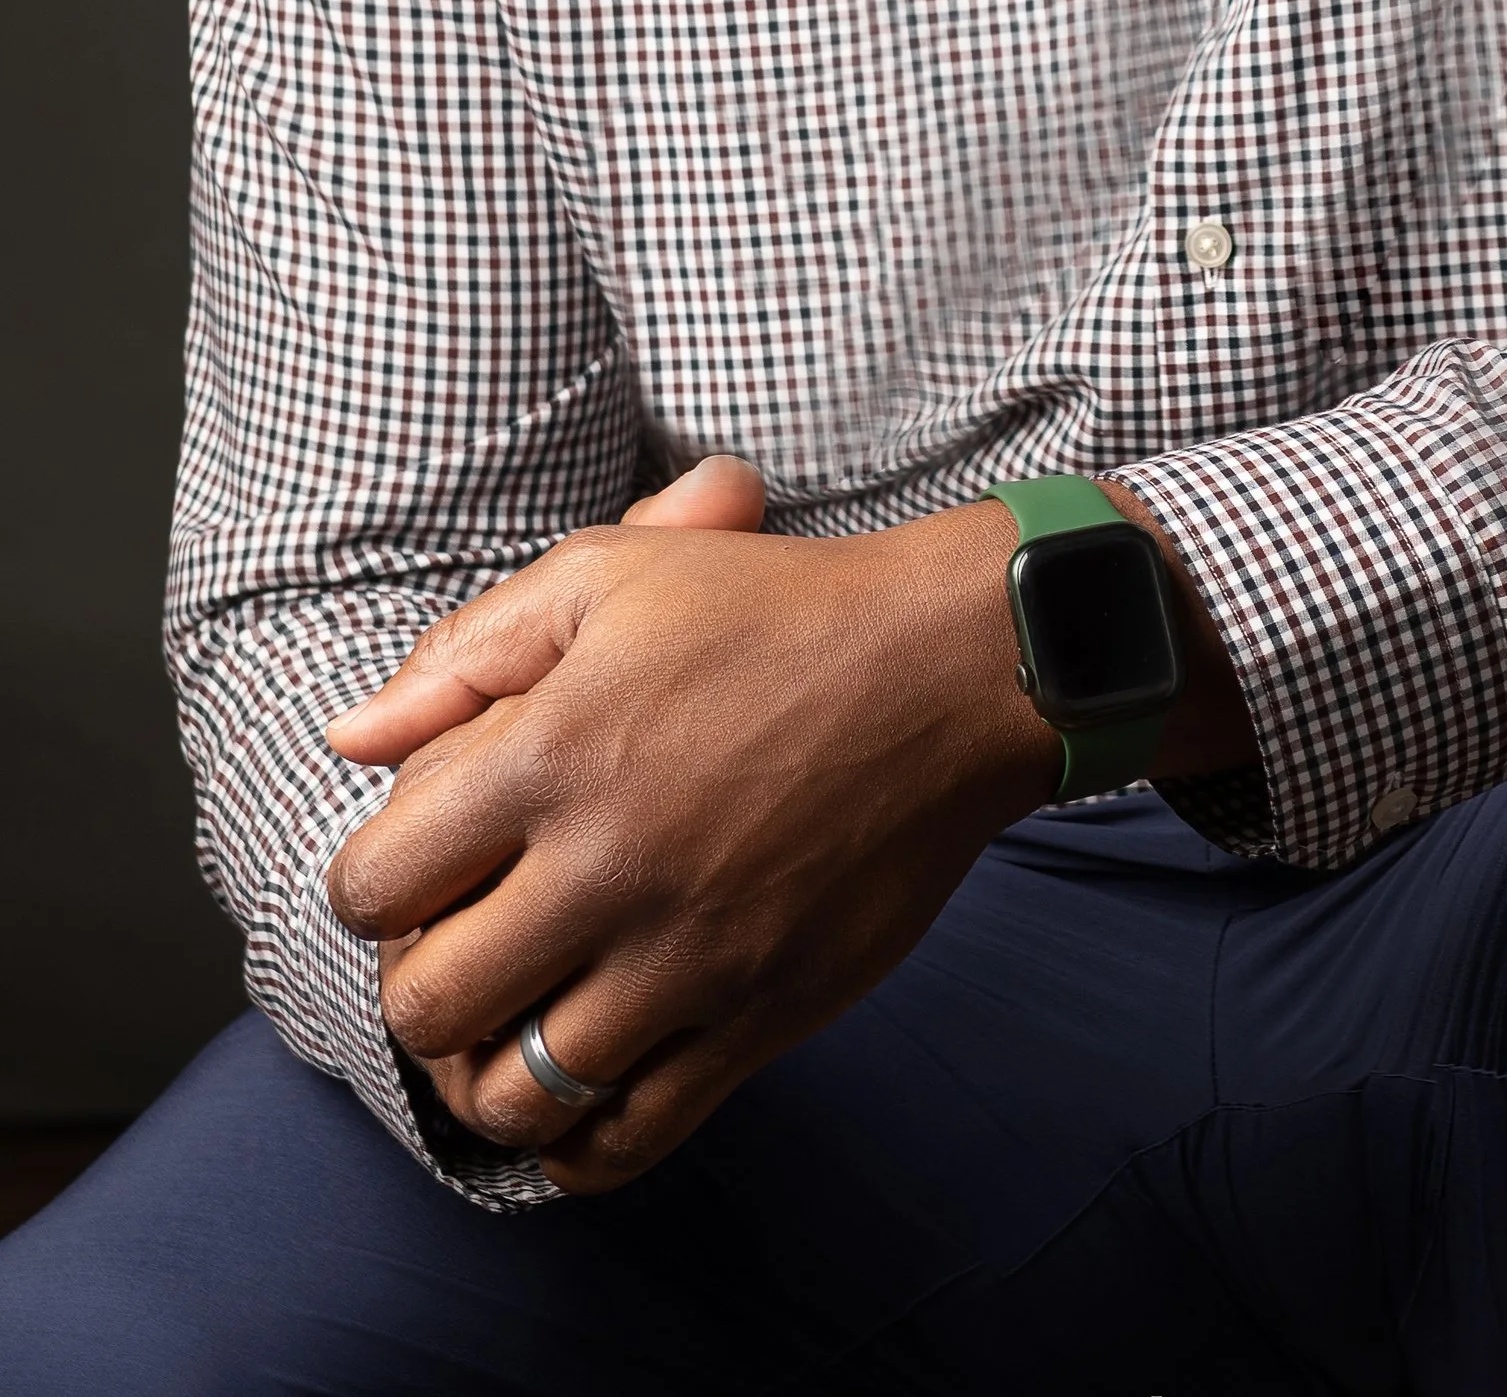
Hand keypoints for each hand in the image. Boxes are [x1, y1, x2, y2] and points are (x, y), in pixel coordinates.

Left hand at [324, 486, 1060, 1188]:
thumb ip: (467, 654)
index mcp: (552, 752)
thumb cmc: (773, 606)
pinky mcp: (762, 1013)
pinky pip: (632, 1137)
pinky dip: (582, 1139)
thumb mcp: (607, 577)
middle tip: (464, 951)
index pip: (375, 885)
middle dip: (419, 989)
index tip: (412, 875)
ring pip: (519, 1096)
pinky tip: (587, 1085)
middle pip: (428, 1009)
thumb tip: (348, 739)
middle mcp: (608, 865)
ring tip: (520, 1023)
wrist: (949, 666)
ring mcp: (689, 952)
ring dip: (492, 1074)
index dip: (371, 888)